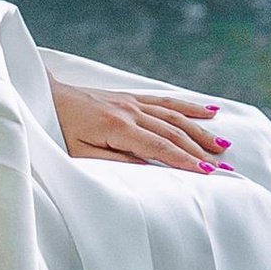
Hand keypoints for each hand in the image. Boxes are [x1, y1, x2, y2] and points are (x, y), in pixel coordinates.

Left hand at [51, 79, 229, 170]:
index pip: (160, 147)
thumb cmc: (59, 130)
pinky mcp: (131, 97)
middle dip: (200, 150)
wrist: (46, 97)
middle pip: (173, 132)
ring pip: (175, 116)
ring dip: (200, 130)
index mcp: (117, 127)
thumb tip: (147, 165)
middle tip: (224, 166)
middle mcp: (130, 111)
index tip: (208, 172)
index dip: (185, 160)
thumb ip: (113, 160)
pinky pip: (166, 101)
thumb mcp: (79, 153)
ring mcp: (132, 102)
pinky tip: (209, 111)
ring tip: (223, 144)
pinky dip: (189, 107)